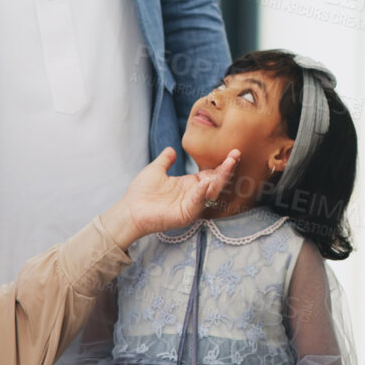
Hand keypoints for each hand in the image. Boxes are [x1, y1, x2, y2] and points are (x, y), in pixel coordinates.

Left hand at [109, 148, 239, 245]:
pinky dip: (202, 192)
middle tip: (235, 155)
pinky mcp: (185, 214)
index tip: (232, 152)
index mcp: (189, 185)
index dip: (221, 164)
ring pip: (211, 192)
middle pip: (216, 182)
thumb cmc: (140, 192)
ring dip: (221, 178)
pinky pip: (197, 202)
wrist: (129, 210)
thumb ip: (165, 160)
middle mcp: (194, 195)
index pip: (211, 174)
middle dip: (227, 169)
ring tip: (229, 164)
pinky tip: (206, 181)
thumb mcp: (156, 170)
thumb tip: (171, 150)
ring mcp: (191, 205)